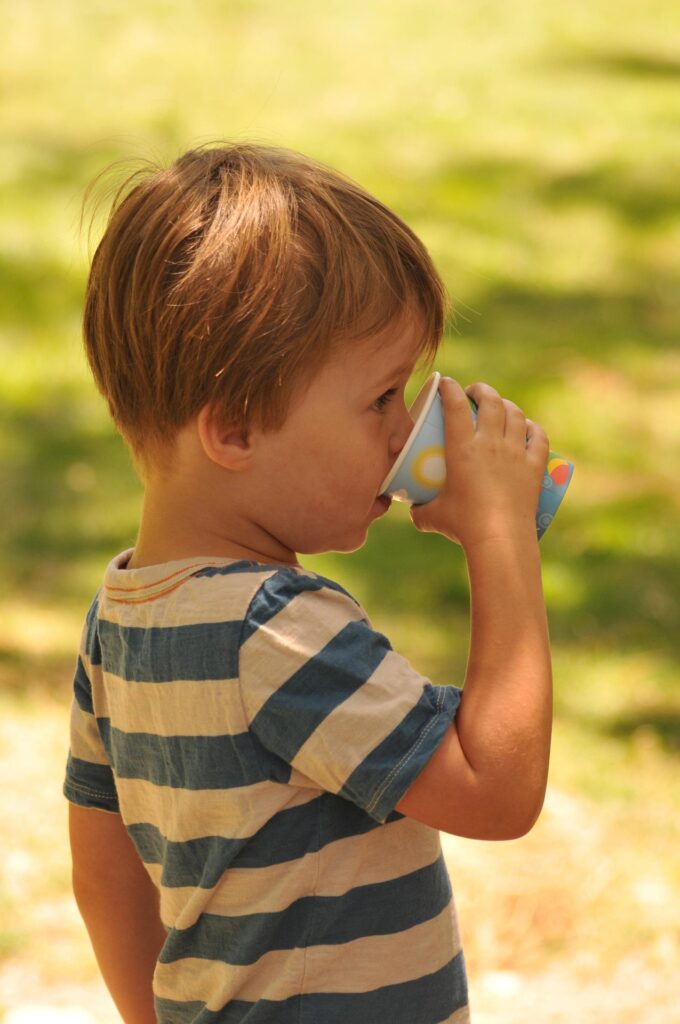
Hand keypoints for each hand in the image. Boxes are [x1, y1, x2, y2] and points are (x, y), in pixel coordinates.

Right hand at [410, 379, 548, 548]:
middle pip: (490, 401)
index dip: (449, 388)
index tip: (445, 383)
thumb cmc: (463, 526)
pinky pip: (538, 437)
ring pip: (515, 414)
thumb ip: (418, 509)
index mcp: (463, 449)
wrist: (500, 539)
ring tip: (499, 406)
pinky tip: (527, 427)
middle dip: (481, 390)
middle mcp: (491, 444)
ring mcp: (516, 453)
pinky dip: (532, 427)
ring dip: (506, 404)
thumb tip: (411, 508)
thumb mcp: (431, 517)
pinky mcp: (534, 467)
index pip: (455, 406)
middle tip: (474, 392)